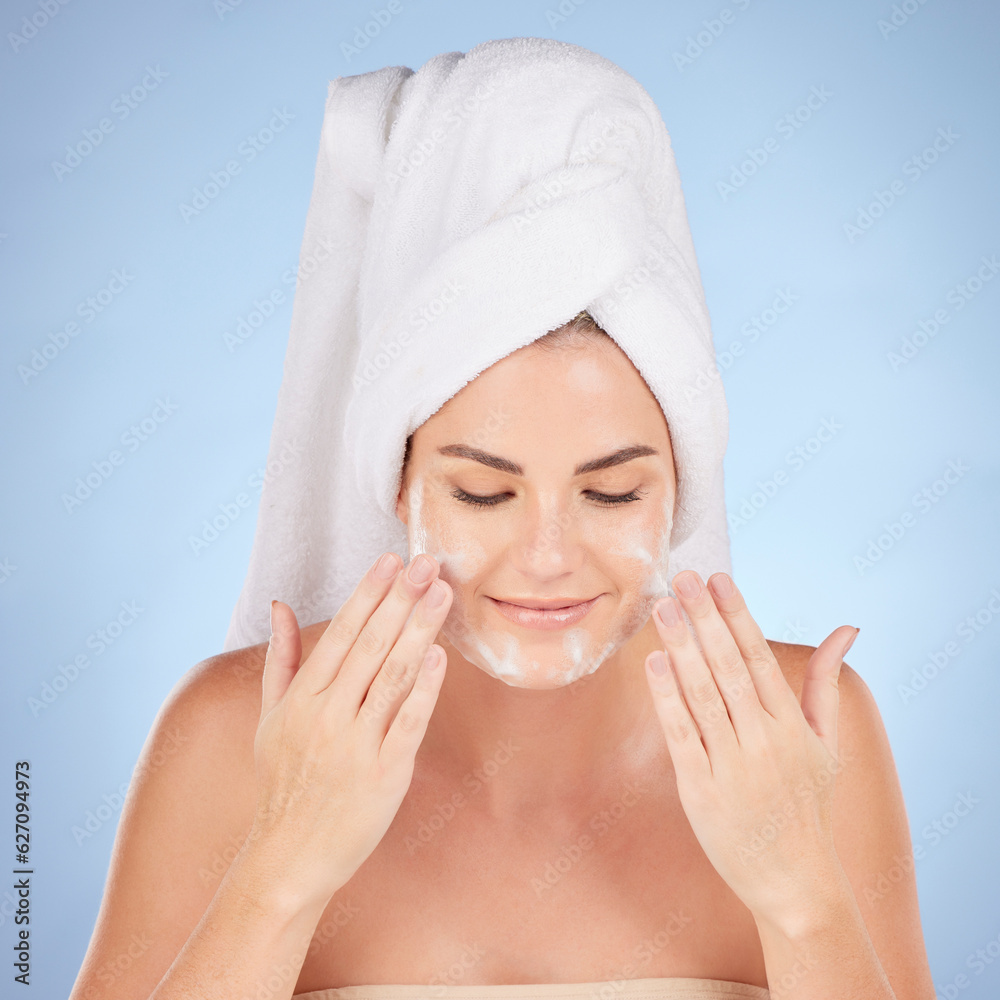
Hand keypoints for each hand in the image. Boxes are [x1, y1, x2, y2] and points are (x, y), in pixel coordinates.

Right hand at [247, 551, 452, 906]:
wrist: (288, 857)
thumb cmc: (283, 782)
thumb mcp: (271, 718)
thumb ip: (281, 659)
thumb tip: (279, 605)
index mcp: (302, 698)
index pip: (341, 634)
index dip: (368, 594)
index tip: (391, 561)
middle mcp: (327, 716)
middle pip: (372, 646)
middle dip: (401, 599)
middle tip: (427, 562)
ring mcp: (356, 745)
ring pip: (393, 676)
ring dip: (420, 631)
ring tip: (442, 594)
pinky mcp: (384, 774)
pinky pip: (409, 723)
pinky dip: (425, 688)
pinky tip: (439, 656)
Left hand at [644, 569, 856, 926]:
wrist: (795, 881)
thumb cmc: (806, 805)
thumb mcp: (826, 744)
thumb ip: (827, 683)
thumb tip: (847, 629)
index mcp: (792, 725)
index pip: (759, 657)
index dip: (737, 615)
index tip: (717, 578)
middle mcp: (764, 740)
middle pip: (729, 667)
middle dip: (704, 618)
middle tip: (682, 577)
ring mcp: (733, 765)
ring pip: (704, 695)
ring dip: (682, 647)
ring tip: (664, 608)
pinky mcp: (702, 791)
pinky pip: (683, 735)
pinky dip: (669, 698)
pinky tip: (656, 662)